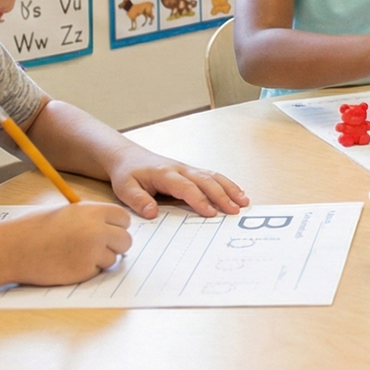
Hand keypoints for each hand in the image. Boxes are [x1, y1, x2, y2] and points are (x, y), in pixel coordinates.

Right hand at [3, 201, 134, 284]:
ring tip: (76, 254)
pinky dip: (87, 270)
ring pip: (113, 258)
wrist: (14, 248)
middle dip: (115, 245)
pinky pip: (97, 272)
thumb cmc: (36, 228)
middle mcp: (97, 231)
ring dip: (100, 259)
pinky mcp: (84, 271)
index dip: (117, 226)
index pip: (124, 219)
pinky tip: (68, 263)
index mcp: (93, 212)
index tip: (111, 231)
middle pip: (125, 240)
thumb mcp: (67, 212)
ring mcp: (92, 252)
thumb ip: (92, 217)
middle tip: (99, 247)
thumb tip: (113, 227)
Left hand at [109, 147, 248, 217]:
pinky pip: (212, 176)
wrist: (128, 157)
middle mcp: (180, 169)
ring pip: (213, 176)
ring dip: (229, 188)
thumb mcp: (125, 188)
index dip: (199, 200)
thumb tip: (152, 212)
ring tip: (244, 201)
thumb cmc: (128, 173)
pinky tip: (238, 192)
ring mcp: (188, 168)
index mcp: (165, 173)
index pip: (186, 187)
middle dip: (222, 195)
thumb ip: (138, 200)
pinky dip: (227, 184)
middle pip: (206, 181)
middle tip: (235, 210)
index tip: (211, 213)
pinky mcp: (191, 171)